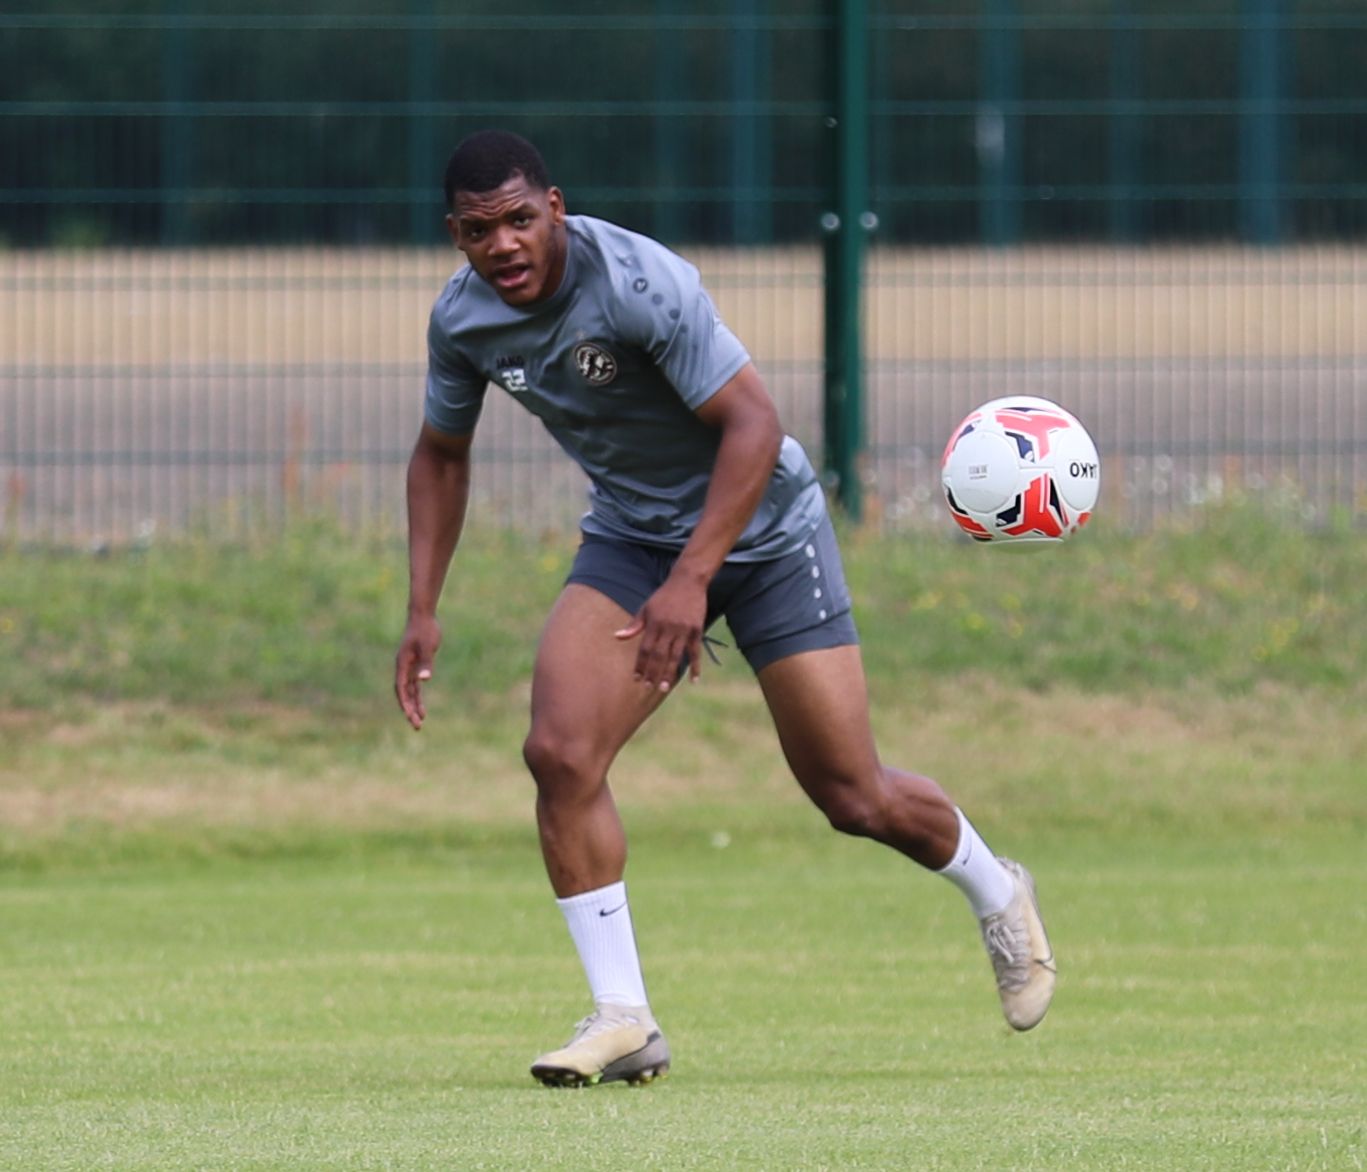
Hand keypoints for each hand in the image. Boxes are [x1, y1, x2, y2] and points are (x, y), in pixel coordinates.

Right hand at [394, 612, 441, 729]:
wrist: (423, 616)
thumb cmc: (425, 630)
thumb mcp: (428, 647)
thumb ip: (426, 664)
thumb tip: (424, 680)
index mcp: (402, 664)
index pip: (401, 688)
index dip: (405, 703)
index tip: (410, 716)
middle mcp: (403, 668)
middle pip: (404, 693)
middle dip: (409, 710)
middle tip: (417, 726)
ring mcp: (409, 667)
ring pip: (409, 691)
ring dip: (414, 705)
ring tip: (420, 721)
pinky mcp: (416, 665)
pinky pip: (415, 685)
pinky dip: (418, 696)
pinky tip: (422, 707)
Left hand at [614, 570, 707, 691]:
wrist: (687, 581)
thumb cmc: (664, 596)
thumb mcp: (646, 608)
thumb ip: (634, 625)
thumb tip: (617, 636)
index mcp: (654, 623)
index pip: (645, 649)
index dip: (640, 664)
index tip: (636, 678)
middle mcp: (668, 628)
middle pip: (659, 655)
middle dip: (653, 672)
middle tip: (648, 688)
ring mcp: (683, 629)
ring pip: (675, 655)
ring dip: (669, 672)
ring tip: (664, 688)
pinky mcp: (697, 629)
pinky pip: (695, 651)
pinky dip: (695, 666)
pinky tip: (694, 680)